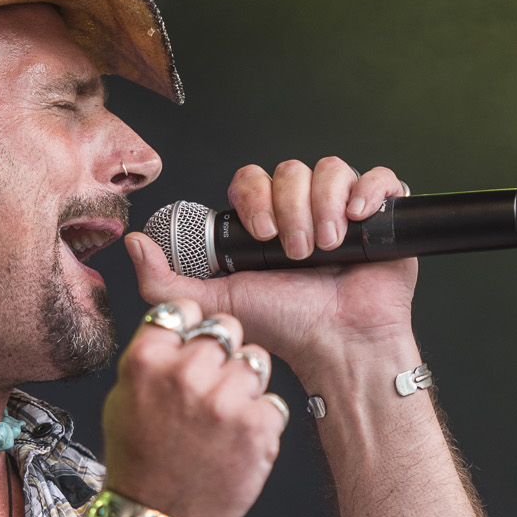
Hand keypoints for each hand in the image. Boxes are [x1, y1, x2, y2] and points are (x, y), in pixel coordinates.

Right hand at [100, 302, 285, 516]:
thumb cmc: (139, 464)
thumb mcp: (124, 399)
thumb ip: (152, 356)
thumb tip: (179, 326)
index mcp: (146, 362)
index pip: (184, 309)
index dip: (193, 326)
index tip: (194, 342)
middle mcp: (185, 375)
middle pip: (226, 329)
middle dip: (223, 354)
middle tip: (210, 389)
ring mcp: (224, 401)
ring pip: (256, 361)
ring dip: (247, 384)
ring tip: (224, 418)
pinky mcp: (257, 427)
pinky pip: (273, 401)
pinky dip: (261, 420)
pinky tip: (236, 441)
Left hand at [124, 157, 417, 369]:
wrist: (337, 347)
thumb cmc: (285, 327)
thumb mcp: (214, 302)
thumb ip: (164, 280)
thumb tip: (133, 241)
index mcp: (266, 221)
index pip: (254, 178)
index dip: (256, 198)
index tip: (261, 235)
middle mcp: (304, 211)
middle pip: (292, 170)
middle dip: (290, 208)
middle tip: (293, 251)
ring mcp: (344, 212)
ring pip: (331, 169)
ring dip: (323, 206)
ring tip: (325, 247)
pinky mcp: (383, 218)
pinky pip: (379, 179)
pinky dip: (368, 191)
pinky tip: (357, 220)